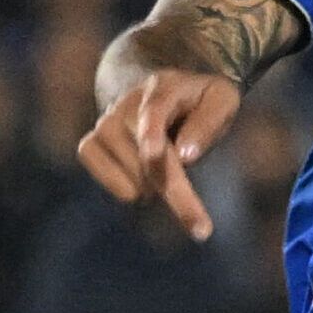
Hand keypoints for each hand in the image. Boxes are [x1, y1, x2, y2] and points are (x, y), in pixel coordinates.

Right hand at [76, 70, 243, 240]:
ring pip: (125, 168)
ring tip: (169, 175)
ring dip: (152, 186)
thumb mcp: (222, 101)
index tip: (153, 153)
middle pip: (145, 155)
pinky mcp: (90, 142)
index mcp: (165, 86)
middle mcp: (129, 101)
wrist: (169, 95)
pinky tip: (140, 187)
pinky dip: (121, 187)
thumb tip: (186, 156)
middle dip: (174, 190)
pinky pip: (98, 169)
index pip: (155, 109)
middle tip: (200, 226)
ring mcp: (105, 121)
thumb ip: (209, 123)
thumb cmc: (202, 102)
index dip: (151, 132)